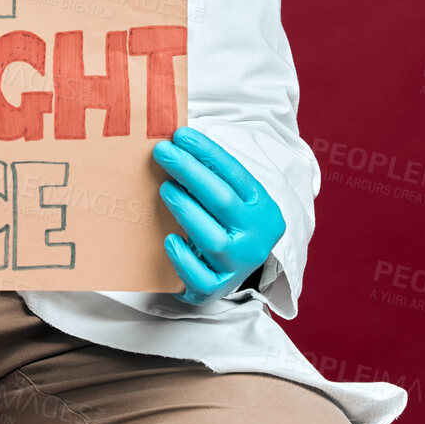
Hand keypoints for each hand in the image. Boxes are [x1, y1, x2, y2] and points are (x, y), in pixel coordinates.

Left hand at [153, 126, 284, 304]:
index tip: (181, 135)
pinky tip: (169, 239)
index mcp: (262, 208)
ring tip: (165, 189)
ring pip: (213, 239)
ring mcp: (238, 265)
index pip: (236, 175)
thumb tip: (175, 143)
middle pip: (223, 201)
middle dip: (190, 172)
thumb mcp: (230, 198)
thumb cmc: (223, 224)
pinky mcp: (216, 288)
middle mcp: (255, 237)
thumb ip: (210, 177)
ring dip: (186, 210)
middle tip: (163, 152)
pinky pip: (199, 277)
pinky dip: (183, 258)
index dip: (207, 153)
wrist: (231, 272)